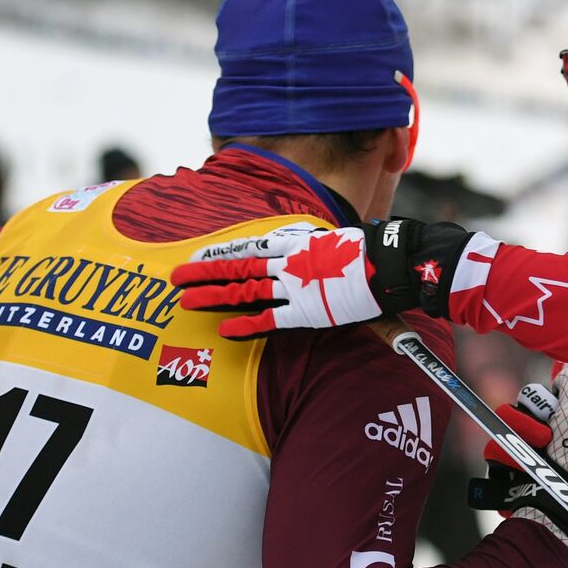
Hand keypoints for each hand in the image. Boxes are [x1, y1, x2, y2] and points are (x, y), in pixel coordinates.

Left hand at [171, 218, 483, 337]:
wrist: (392, 263)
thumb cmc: (374, 251)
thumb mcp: (343, 240)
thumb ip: (324, 247)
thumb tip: (320, 247)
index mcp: (297, 243)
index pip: (249, 249)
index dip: (221, 254)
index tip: (198, 255)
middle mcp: (289, 262)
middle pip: (237, 268)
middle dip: (204, 273)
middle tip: (175, 277)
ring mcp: (295, 286)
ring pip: (244, 291)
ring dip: (213, 295)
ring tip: (185, 300)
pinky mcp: (307, 311)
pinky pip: (269, 320)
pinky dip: (246, 323)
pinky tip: (223, 328)